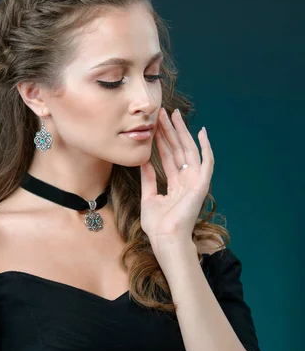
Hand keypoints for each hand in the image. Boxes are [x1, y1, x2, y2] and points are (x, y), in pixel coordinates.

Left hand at [140, 108, 212, 248]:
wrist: (165, 238)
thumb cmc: (157, 225)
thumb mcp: (149, 197)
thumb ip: (148, 179)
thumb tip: (143, 162)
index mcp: (175, 184)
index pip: (168, 157)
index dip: (162, 140)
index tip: (155, 125)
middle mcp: (186, 180)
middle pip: (178, 150)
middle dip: (170, 131)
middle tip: (163, 113)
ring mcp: (195, 182)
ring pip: (189, 151)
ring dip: (182, 133)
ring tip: (174, 115)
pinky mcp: (202, 184)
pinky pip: (207, 162)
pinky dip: (206, 147)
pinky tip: (202, 132)